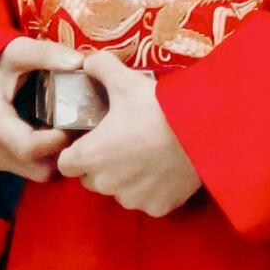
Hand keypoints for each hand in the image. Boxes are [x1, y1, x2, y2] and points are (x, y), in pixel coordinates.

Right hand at [0, 36, 84, 181]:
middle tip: (81, 129)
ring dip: (57, 158)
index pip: (28, 147)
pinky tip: (55, 137)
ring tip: (70, 131)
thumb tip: (78, 62)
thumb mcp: (17, 51)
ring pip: (36, 174)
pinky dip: (47, 159)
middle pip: (36, 167)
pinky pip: (29, 171)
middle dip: (64, 151)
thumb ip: (46, 54)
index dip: (58, 140)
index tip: (76, 121)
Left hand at [57, 53, 202, 215]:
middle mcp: (106, 183)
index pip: (66, 164)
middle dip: (101, 165)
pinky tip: (164, 169)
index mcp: (91, 155)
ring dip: (126, 179)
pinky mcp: (157, 207)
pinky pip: (146, 200)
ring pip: (119, 191)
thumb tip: (87, 61)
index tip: (92, 138)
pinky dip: (152, 189)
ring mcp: (133, 199)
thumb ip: (99, 67)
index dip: (76, 151)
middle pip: (91, 179)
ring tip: (146, 154)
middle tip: (122, 143)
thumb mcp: (125, 81)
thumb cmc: (158, 108)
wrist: (203, 131)